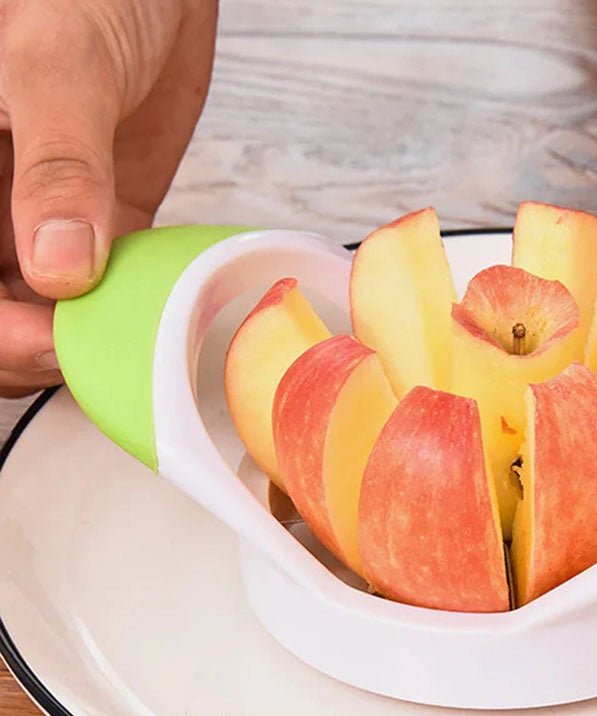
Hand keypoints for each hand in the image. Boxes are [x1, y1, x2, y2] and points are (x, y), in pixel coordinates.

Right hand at [0, 0, 216, 397]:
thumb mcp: (57, 60)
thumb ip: (57, 162)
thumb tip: (57, 267)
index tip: (51, 339)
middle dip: (27, 350)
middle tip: (95, 355)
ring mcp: (32, 215)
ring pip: (35, 312)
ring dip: (77, 343)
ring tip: (129, 345)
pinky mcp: (94, 220)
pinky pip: (98, 286)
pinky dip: (121, 312)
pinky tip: (152, 313)